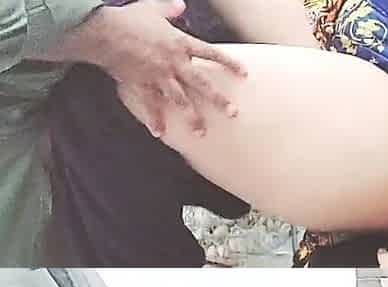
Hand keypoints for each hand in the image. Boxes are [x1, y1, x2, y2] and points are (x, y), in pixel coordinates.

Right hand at [69, 0, 245, 136]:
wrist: (104, 32)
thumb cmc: (128, 19)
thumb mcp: (152, 8)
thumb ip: (168, 7)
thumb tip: (180, 5)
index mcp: (181, 44)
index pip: (212, 53)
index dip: (229, 63)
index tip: (244, 74)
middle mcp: (174, 63)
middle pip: (202, 84)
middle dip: (219, 100)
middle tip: (233, 114)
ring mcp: (159, 77)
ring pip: (181, 101)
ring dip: (192, 118)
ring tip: (201, 133)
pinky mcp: (142, 85)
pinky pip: (151, 106)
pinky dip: (155, 120)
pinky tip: (161, 134)